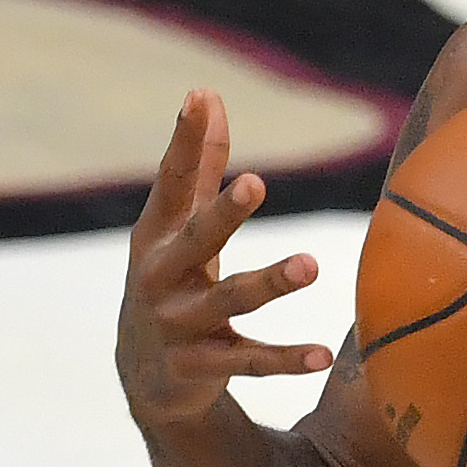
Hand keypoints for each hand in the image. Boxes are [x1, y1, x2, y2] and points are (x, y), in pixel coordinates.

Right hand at [119, 90, 328, 431]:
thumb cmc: (171, 280)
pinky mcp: (199, 367)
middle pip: (197, 238)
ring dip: (270, 283)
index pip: (171, 181)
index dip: (184, 141)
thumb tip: (207, 92)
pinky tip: (322, 354)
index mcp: (157, 235)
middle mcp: (161, 276)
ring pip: (230, 301)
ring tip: (311, 265)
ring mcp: (178, 324)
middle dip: (224, 212)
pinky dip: (285, 360)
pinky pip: (248, 362)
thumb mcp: (178, 226)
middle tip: (255, 182)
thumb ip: (197, 164)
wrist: (144, 374)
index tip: (199, 100)